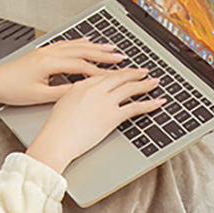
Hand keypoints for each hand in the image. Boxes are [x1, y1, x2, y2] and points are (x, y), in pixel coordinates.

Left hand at [0, 38, 125, 111]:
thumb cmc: (12, 89)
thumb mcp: (39, 96)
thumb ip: (62, 93)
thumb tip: (81, 91)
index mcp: (49, 63)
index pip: (81, 66)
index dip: (100, 71)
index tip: (115, 75)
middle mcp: (49, 53)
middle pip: (82, 51)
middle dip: (103, 55)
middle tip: (121, 57)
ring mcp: (46, 50)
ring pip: (76, 45)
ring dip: (94, 47)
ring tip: (110, 48)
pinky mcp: (42, 52)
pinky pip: (66, 44)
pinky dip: (80, 43)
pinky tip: (87, 42)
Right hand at [25, 68, 164, 173]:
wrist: (56, 141)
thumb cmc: (56, 128)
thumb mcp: (63, 104)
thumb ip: (76, 97)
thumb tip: (84, 99)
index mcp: (81, 85)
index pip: (104, 75)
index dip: (118, 73)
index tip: (125, 73)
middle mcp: (95, 89)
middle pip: (119, 77)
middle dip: (134, 74)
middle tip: (144, 72)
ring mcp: (105, 101)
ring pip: (130, 88)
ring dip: (145, 84)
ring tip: (154, 82)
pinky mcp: (112, 116)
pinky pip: (135, 107)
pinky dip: (149, 104)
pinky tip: (157, 102)